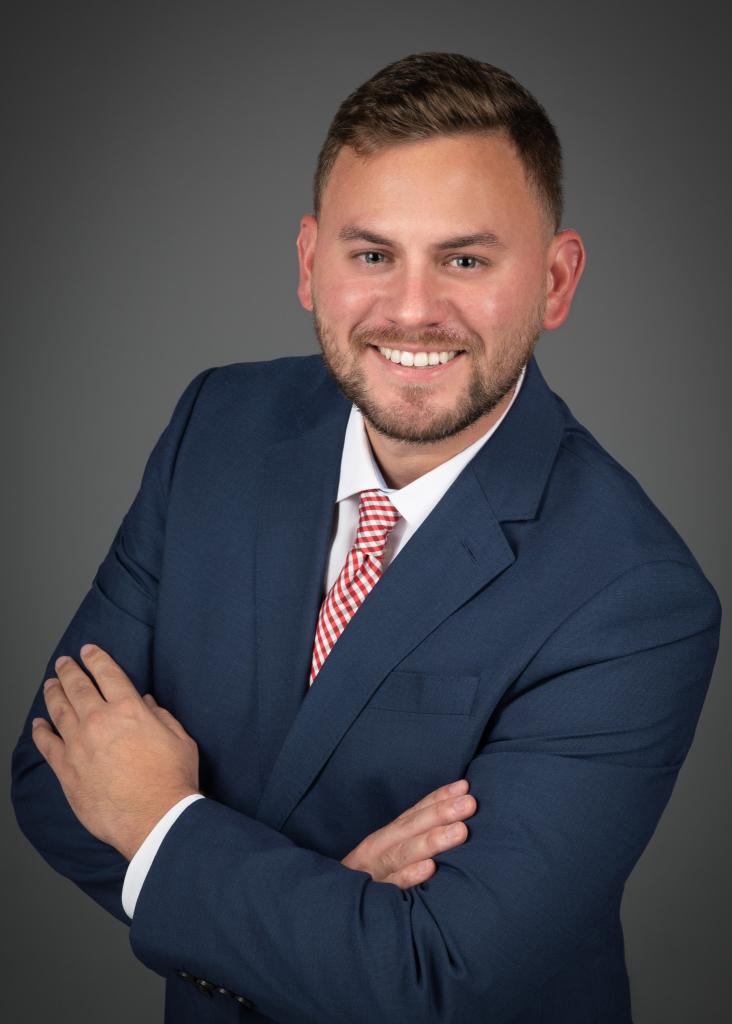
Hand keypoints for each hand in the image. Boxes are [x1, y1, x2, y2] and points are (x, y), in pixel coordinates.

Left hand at [31, 644, 200, 860]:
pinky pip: (47, 745)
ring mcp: (79, 745)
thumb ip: (161, 716)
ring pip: (59, 710)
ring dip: (53, 693)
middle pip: (77, 687)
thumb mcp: (179, 739)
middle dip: (69, 670)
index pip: (107, 673)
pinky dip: (40, 731)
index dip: (96, 658)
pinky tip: (38, 724)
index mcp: (128, 709)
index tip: (88, 650)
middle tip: (64, 662)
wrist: (155, 818)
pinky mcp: (66, 770)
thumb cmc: (172, 780)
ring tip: (50, 684)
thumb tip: (148, 703)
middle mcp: (99, 721)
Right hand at [341, 779, 475, 887]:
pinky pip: (391, 888)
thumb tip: (453, 825)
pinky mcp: (371, 899)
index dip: (438, 798)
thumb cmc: (368, 882)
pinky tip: (429, 869)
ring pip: (403, 854)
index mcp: (385, 838)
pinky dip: (409, 877)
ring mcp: (373, 873)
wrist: (330, 911)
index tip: (464, 786)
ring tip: (460, 831)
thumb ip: (411, 840)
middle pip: (411, 828)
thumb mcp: (386, 856)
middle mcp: (378, 850)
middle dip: (441, 813)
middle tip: (470, 803)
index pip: (414, 813)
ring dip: (431, 841)